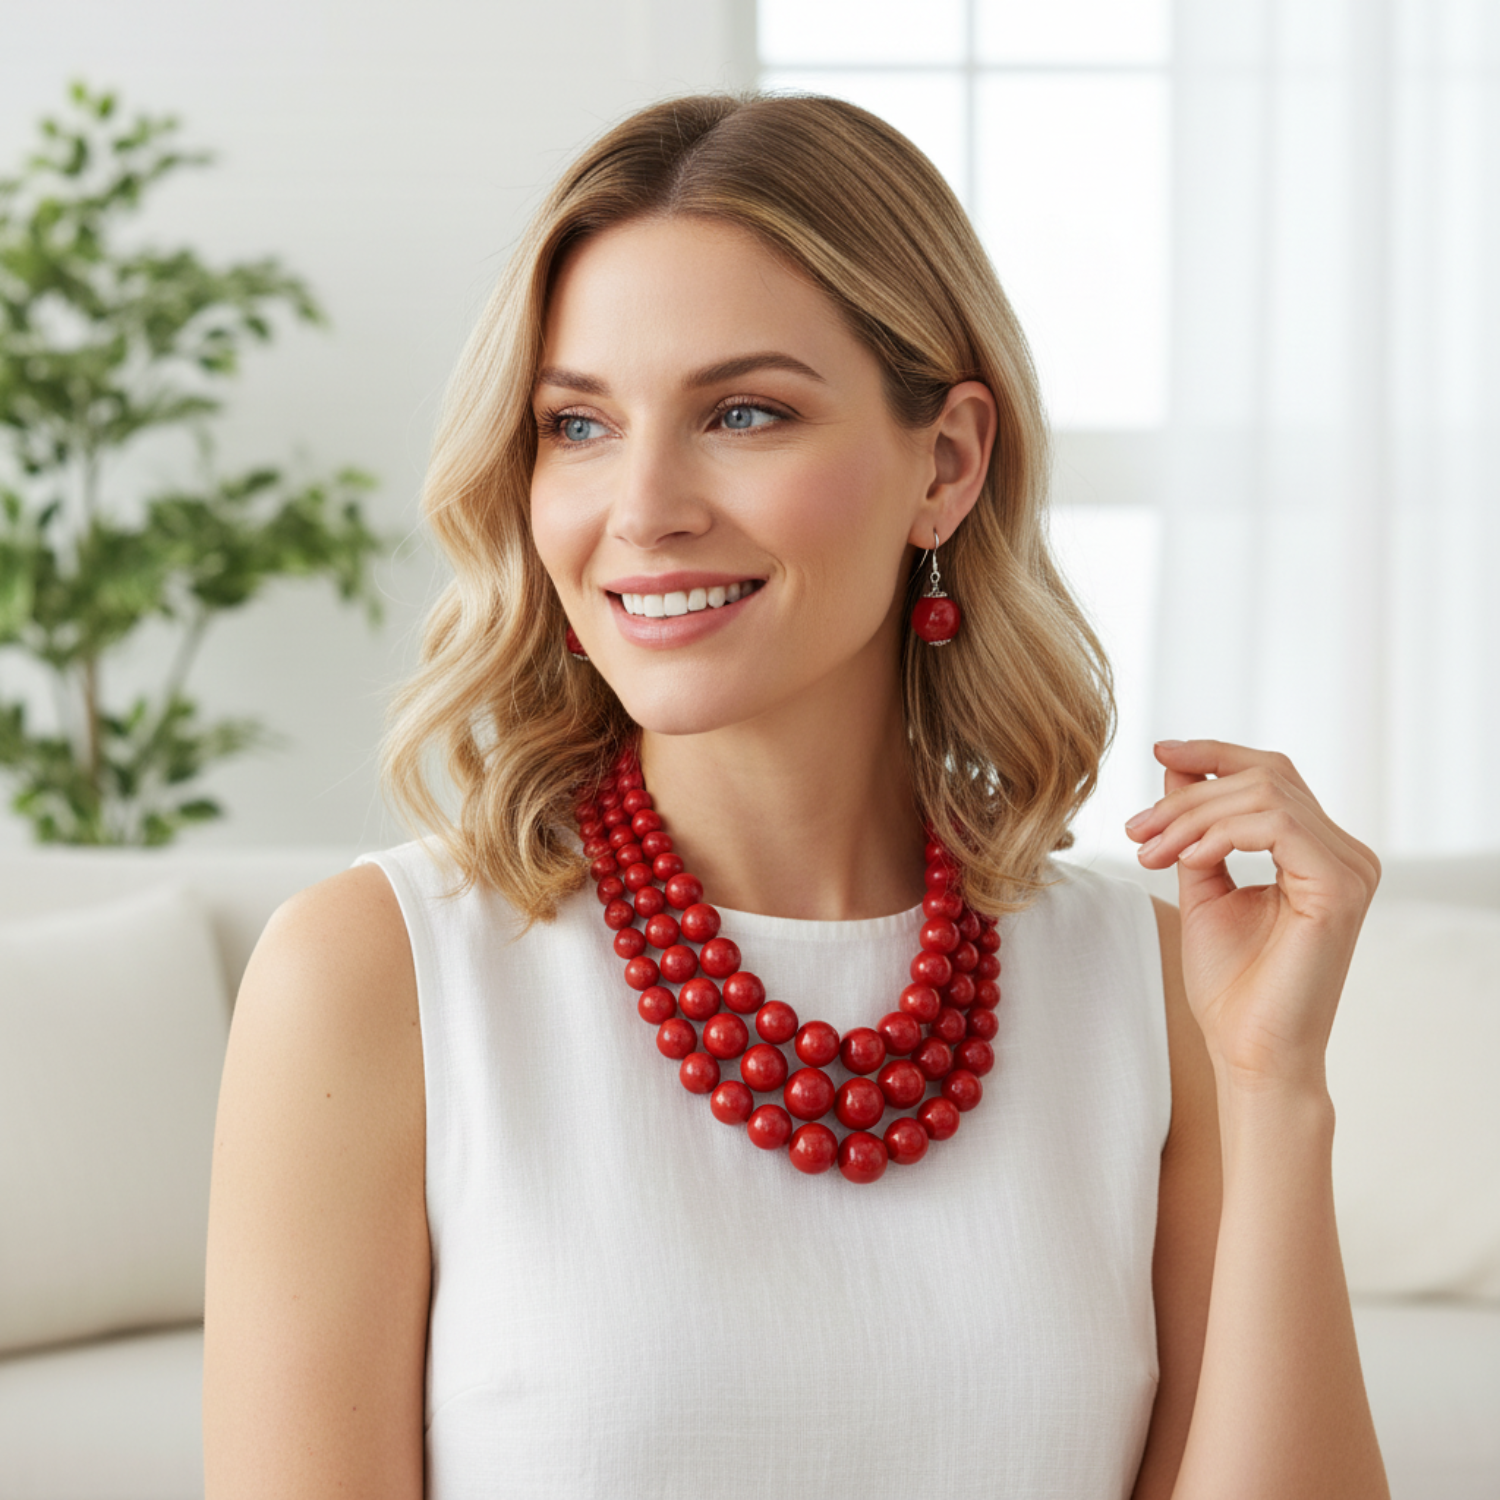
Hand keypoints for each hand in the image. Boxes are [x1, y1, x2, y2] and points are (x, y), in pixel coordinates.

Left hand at [1124, 740, 1380, 1092]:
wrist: (1249, 1051)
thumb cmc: (1231, 984)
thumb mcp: (1202, 885)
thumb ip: (1196, 829)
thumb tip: (1176, 768)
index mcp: (1319, 850)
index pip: (1271, 774)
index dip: (1214, 753)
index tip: (1158, 750)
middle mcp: (1345, 853)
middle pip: (1263, 777)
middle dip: (1187, 797)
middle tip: (1136, 831)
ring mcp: (1350, 868)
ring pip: (1264, 795)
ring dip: (1192, 817)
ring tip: (1150, 852)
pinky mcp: (1340, 888)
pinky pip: (1277, 825)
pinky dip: (1221, 834)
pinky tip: (1186, 860)